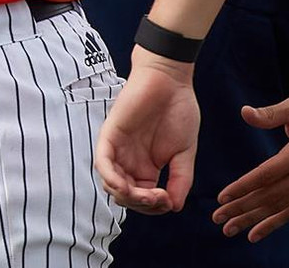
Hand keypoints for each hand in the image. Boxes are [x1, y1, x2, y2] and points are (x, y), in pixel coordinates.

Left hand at [94, 50, 200, 212]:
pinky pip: (102, 162)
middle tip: (160, 199)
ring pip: (111, 183)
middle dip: (142, 205)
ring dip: (128, 196)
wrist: (170, 82)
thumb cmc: (179, 112)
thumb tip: (174, 207)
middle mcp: (130, 161)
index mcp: (147, 167)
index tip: (170, 201)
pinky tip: (126, 187)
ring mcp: (119, 149)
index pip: (143, 198)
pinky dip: (111, 178)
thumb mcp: (185, 153)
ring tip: (150, 195)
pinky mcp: (110, 135)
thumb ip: (181, 180)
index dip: (154, 207)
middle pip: (126, 196)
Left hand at [211, 88, 288, 240]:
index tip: (222, 197)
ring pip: (281, 207)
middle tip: (217, 218)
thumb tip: (244, 113)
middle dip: (241, 208)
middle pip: (270, 196)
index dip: (243, 187)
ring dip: (254, 220)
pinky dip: (275, 222)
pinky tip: (257, 233)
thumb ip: (269, 113)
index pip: (266, 175)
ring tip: (230, 229)